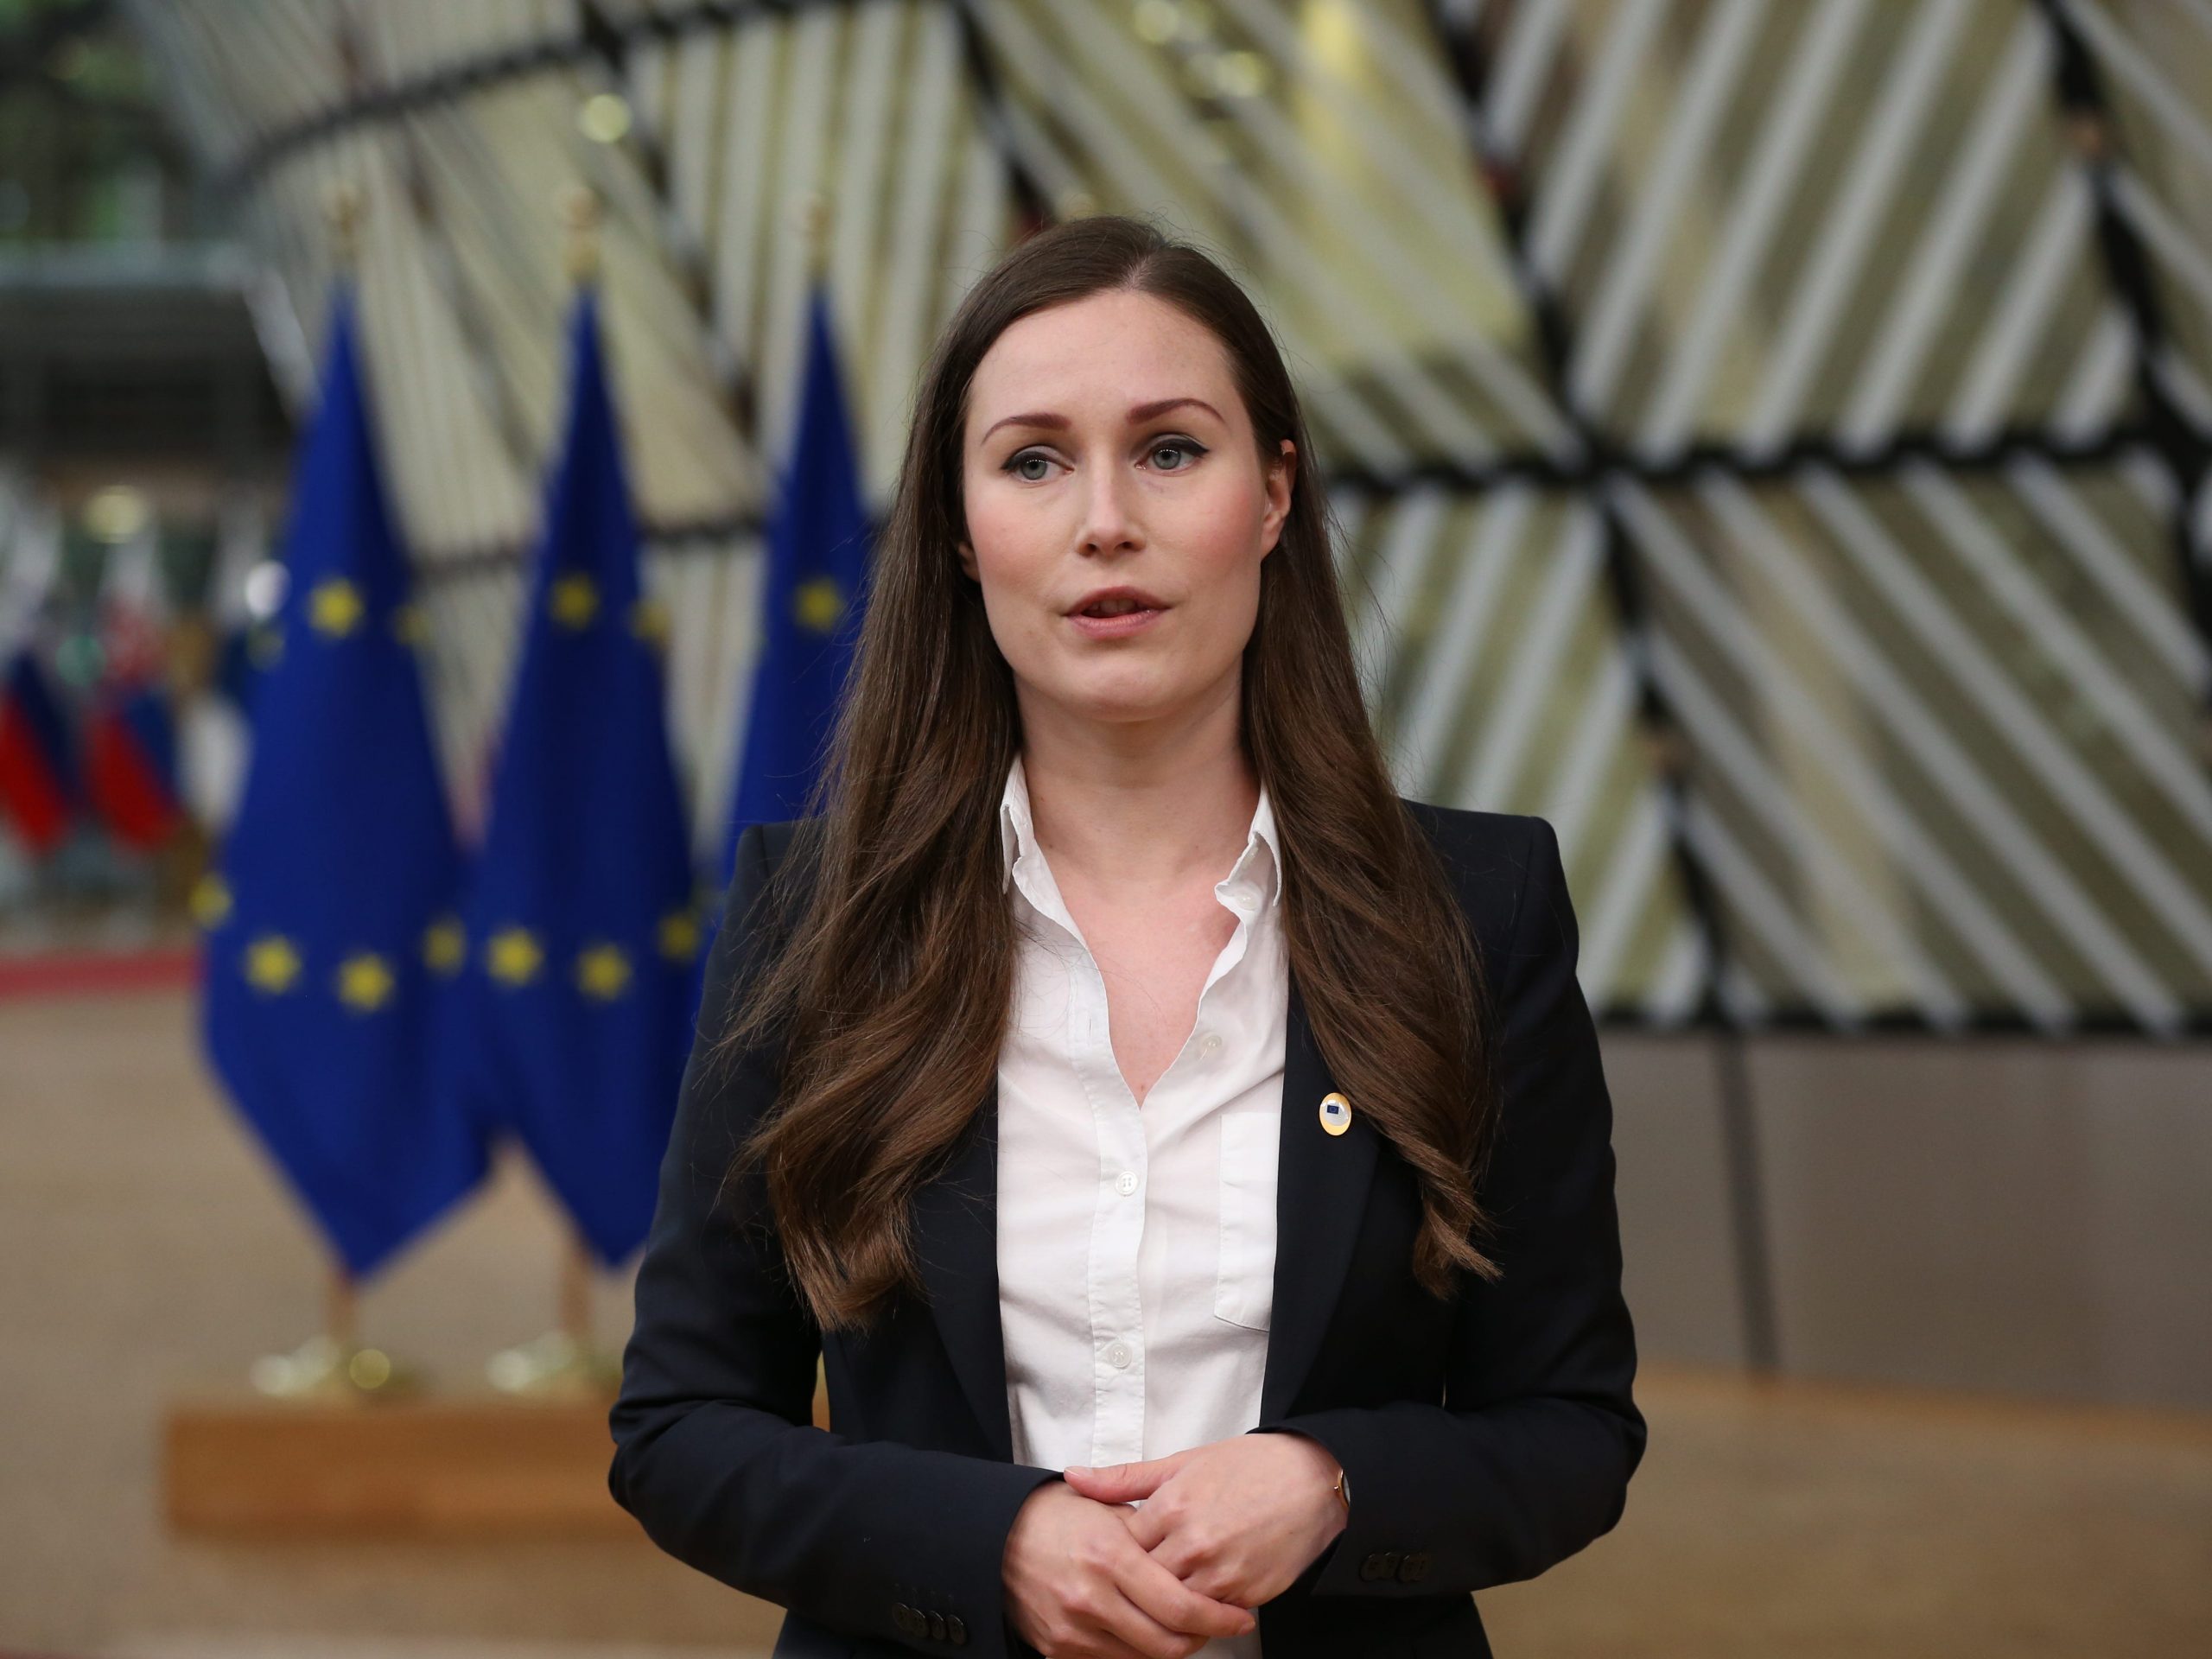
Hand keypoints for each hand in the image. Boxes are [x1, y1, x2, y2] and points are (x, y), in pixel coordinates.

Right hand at [1002, 1480, 1259, 1658]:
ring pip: (1145, 1657)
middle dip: (1204, 1637)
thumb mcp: (1106, 1507)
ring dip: (1173, 1645)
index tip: (1241, 1614)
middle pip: (1168, 1642)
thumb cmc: (1057, 1515)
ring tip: (1188, 1625)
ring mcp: (1075, 1629)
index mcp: (1111, 1557)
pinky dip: (1139, 1650)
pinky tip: (1149, 1629)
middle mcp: (1093, 1598)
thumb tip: (1201, 1553)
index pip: (1180, 1605)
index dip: (1219, 1617)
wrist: (996, 1537)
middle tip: (1221, 1624)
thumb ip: (1153, 1532)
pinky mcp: (1060, 1648)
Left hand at [1062, 1432, 1347, 1608]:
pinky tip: (1191, 1607)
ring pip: (1172, 1609)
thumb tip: (1072, 1477)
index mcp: (1171, 1506)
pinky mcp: (1246, 1594)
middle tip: (1126, 1589)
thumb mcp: (1182, 1462)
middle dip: (1133, 1588)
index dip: (1114, 1556)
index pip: (1121, 1549)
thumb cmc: (1247, 1466)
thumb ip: (1124, 1478)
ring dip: (1163, 1609)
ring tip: (1154, 1603)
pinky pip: (1207, 1620)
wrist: (1311, 1480)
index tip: (1112, 1558)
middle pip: (1143, 1584)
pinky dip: (1196, 1618)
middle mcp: (1192, 1543)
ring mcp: (1221, 1573)